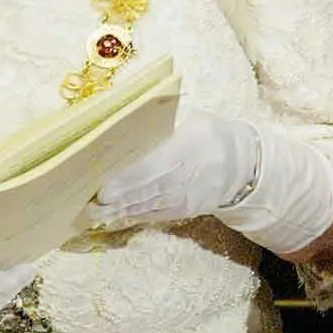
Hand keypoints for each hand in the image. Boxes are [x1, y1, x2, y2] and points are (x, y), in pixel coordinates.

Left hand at [84, 105, 260, 230]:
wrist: (240, 164)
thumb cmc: (208, 135)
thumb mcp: (193, 118)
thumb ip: (163, 119)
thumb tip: (126, 116)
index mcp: (194, 142)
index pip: (157, 162)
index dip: (130, 176)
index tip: (106, 183)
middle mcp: (192, 171)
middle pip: (150, 185)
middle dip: (120, 195)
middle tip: (92, 201)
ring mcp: (188, 195)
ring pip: (149, 203)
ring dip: (120, 209)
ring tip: (93, 212)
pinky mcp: (185, 211)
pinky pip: (155, 214)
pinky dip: (132, 215)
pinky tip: (113, 216)